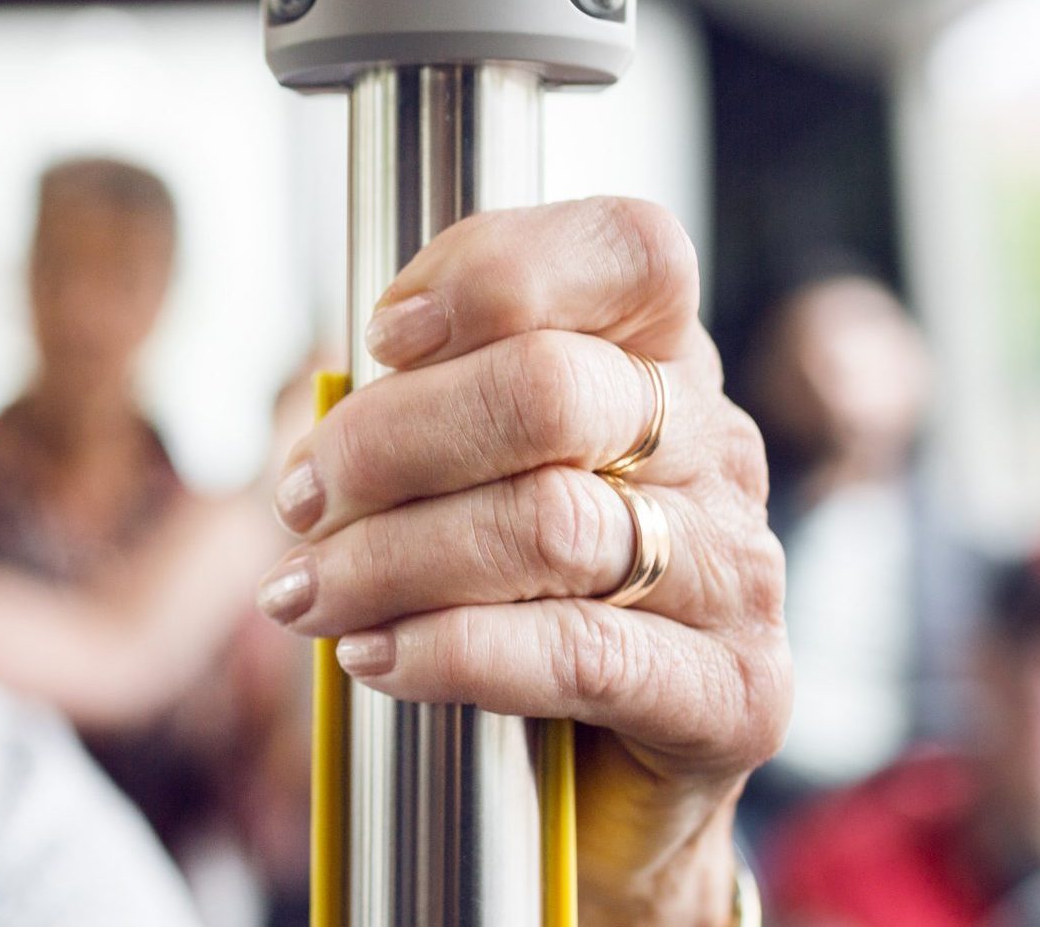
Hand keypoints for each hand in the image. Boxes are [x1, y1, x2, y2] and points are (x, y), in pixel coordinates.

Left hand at [255, 198, 788, 926]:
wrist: (599, 790)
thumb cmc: (514, 600)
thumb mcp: (468, 476)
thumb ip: (424, 409)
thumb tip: (326, 404)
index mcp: (661, 361)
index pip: (630, 249)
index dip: (497, 270)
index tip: (382, 337)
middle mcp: (717, 447)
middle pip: (554, 389)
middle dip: (392, 441)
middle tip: (301, 498)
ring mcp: (739, 570)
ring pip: (549, 524)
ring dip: (390, 557)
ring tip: (304, 595)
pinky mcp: (734, 692)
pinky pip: (576, 651)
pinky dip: (449, 650)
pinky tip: (375, 658)